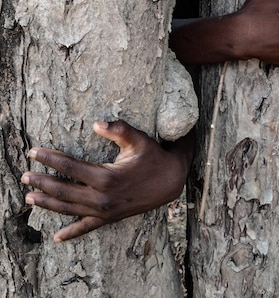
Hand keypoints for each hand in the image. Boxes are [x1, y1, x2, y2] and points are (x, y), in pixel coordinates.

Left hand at [22, 120, 190, 241]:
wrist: (170, 180)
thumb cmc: (152, 156)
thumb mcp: (138, 139)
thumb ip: (118, 129)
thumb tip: (96, 124)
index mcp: (106, 177)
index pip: (70, 166)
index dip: (50, 158)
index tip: (34, 152)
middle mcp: (102, 197)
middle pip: (64, 190)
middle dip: (41, 182)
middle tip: (24, 175)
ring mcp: (105, 211)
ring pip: (70, 209)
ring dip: (48, 204)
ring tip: (29, 198)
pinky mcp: (109, 218)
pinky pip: (87, 228)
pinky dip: (71, 232)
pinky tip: (57, 237)